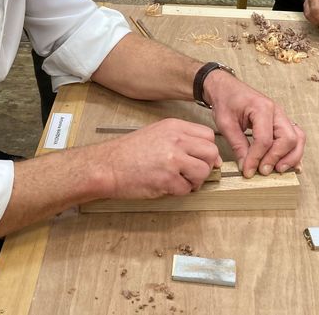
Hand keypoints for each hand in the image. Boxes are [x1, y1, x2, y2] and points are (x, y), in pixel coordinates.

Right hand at [98, 118, 220, 197]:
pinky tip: (166, 186)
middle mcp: (176, 140)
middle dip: (206, 166)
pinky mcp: (167, 179)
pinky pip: (187, 189)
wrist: (107, 165)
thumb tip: (206, 154)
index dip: (209, 150)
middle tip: (193, 173)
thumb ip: (182, 139)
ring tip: (180, 181)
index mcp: (174, 127)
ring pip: (203, 172)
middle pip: (211, 153)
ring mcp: (173, 159)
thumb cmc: (128, 152)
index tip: (204, 159)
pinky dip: (179, 192)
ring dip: (195, 181)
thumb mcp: (157, 133)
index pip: (208, 135)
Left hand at [203, 69, 305, 177]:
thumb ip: (237, 145)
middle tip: (263, 171)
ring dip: (290, 157)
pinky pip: (295, 138)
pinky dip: (294, 152)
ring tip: (278, 170)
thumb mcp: (226, 123)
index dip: (257, 158)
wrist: (226, 88)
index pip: (265, 139)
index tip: (248, 171)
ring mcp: (282, 116)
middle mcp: (277, 111)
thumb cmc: (226, 101)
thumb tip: (246, 166)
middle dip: (276, 158)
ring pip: (297, 139)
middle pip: (288, 139)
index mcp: (262, 108)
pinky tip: (289, 165)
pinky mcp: (282, 122)